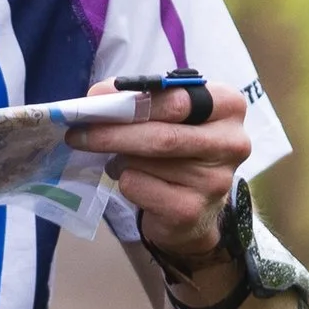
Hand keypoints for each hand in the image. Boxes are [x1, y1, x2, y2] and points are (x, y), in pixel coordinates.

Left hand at [98, 78, 250, 264]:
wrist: (196, 208)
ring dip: (119, 159)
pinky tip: (135, 181)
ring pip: (145, 162)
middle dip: (113, 132)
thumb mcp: (168, 116)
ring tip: (120, 159)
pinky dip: (125, 181)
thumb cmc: (178, 149)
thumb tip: (97, 97)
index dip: (133, 99)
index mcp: (228, 107)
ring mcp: (215, 181)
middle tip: (77, 132)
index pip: (178, 99)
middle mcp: (231, 143)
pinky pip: (138, 187)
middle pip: (161, 135)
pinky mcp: (192, 211)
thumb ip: (139, 99)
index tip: (95, 100)